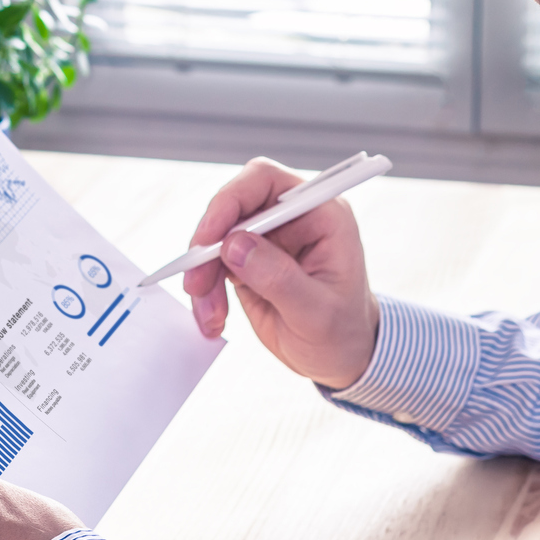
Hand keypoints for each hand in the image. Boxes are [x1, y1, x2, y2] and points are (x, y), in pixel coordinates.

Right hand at [183, 157, 379, 388]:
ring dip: (204, 274)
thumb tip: (234, 245)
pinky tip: (213, 318)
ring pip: (217, 238)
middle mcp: (293, 217)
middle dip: (209, 245)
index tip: (209, 238)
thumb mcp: (317, 313)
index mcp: (321, 214)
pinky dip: (206, 290)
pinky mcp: (249, 259)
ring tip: (210, 315)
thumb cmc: (342, 332)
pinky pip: (214, 264)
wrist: (341, 358)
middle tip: (196, 284)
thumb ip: (278, 277)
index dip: (231, 200)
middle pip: (233, 206)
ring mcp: (269, 237)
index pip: (267, 181)